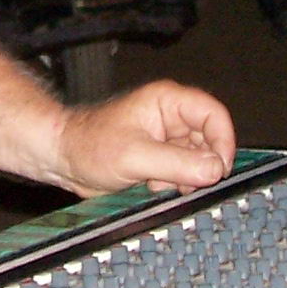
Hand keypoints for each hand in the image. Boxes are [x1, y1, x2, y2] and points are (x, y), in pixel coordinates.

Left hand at [52, 79, 235, 196]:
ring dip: (185, 178)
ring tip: (158, 182)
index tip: (220, 169)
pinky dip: (173, 184)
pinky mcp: (160, 158)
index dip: (223, 141)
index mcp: (168, 102)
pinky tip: (151, 186)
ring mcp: (167, 139)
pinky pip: (183, 173)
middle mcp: (172, 117)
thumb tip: (215, 170)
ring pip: (198, 160)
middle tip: (183, 182)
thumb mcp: (135, 156)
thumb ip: (177, 163)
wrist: (63, 160)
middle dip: (200, 165)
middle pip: (210, 140)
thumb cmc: (89, 146)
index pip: (214, 114)